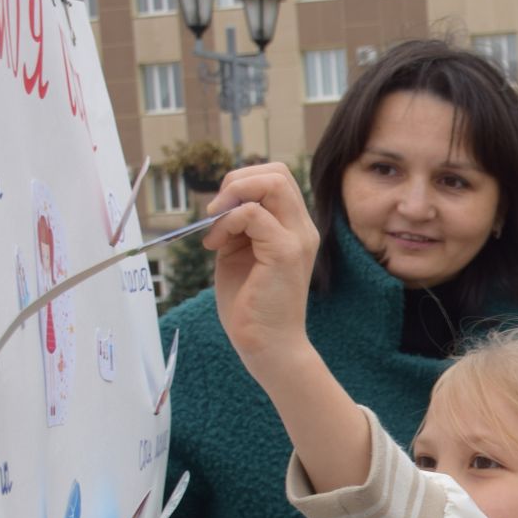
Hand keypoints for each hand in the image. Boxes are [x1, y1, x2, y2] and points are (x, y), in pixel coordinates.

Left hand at [203, 162, 322, 378]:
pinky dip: (227, 222)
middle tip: (215, 211)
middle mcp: (302, 228)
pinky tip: (215, 245)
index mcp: (293, 228)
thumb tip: (219, 201)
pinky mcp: (284, 252)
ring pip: (271, 183)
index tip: (219, 211)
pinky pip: (252, 213)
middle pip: (276, 172)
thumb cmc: (251, 305)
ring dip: (232, 196)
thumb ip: (236, 225)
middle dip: (236, 181)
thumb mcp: (240, 253)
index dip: (242, 182)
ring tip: (214, 225)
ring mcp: (297, 238)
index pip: (275, 178)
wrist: (266, 345)